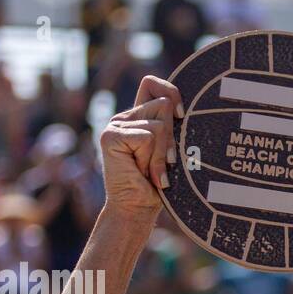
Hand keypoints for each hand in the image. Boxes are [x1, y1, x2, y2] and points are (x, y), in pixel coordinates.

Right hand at [99, 74, 181, 214]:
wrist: (136, 209)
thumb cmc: (157, 185)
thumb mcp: (170, 152)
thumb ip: (171, 129)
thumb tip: (181, 109)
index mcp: (139, 117)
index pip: (152, 84)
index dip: (170, 91)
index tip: (182, 115)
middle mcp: (125, 117)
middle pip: (163, 105)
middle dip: (171, 138)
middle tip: (165, 163)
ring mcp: (115, 125)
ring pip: (158, 125)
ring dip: (162, 154)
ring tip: (152, 172)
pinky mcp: (110, 136)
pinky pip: (147, 137)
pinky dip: (153, 159)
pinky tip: (144, 173)